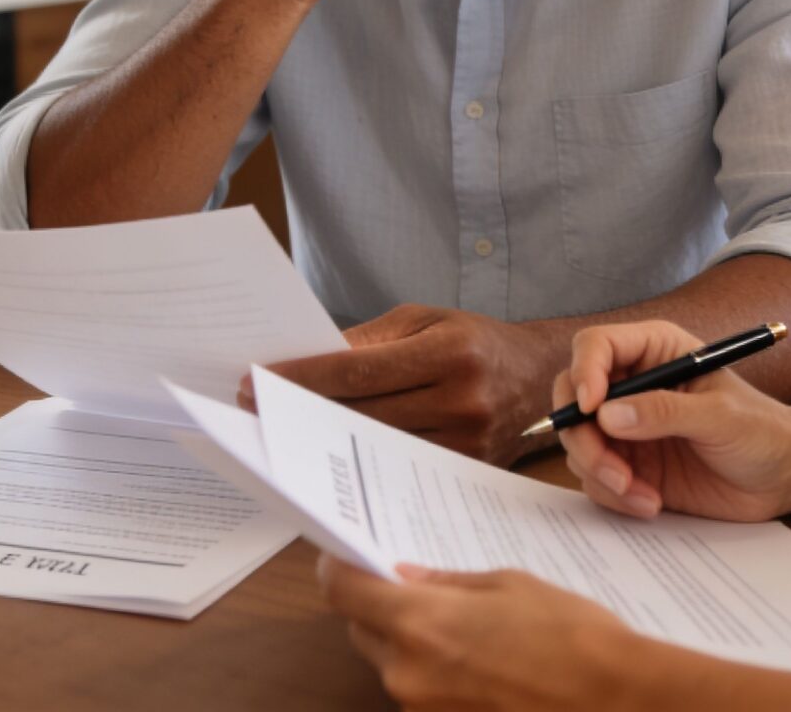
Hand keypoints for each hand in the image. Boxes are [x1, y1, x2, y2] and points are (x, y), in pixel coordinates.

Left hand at [254, 305, 559, 464]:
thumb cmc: (473, 341)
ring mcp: (467, 442)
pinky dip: (359, 459)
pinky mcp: (466, 470)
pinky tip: (327, 452)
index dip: (303, 377)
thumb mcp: (425, 320)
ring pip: (375, 446)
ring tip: (281, 431)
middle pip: (361, 413)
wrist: (536, 376)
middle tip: (254, 408)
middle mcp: (463, 399)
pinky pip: (398, 468)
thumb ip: (369, 340)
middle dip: (302, 409)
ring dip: (323, 439)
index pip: (359, 371)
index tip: (258, 378)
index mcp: (451, 351)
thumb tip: (308, 362)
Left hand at [317, 553, 655, 711]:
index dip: (337, 568)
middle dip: (379, 606)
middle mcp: (408, 673)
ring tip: (464, 629)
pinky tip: (479, 662)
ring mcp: (425, 710)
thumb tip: (407, 578)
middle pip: (362, 631)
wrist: (618, 701)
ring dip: (410, 644)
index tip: (342, 556)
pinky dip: (436, 675)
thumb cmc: (573, 636)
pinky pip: (423, 695)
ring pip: (392, 666)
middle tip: (413, 587)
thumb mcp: (510, 586)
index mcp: (420, 623)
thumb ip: (448, 583)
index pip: (343, 592)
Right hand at [556, 321, 790, 522]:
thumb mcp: (720, 417)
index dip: (584, 373)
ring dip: (600, 472)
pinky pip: (595, 479)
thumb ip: (665, 412)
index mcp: (656, 352)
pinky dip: (614, 495)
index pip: (596, 346)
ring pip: (578, 443)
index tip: (592, 409)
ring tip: (642, 493)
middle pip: (573, 397)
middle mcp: (633, 386)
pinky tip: (651, 502)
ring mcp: (627, 428)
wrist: (784, 478)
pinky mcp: (629, 465)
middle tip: (612, 469)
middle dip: (582, 437)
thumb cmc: (763, 431)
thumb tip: (608, 414)